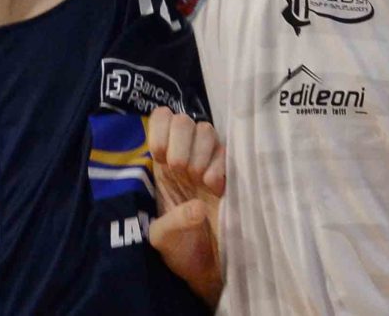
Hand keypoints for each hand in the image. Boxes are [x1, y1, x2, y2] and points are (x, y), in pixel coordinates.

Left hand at [146, 107, 225, 305]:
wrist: (208, 268)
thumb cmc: (180, 250)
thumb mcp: (162, 240)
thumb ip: (172, 222)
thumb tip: (197, 208)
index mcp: (160, 165)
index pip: (160, 122)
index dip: (160, 130)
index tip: (160, 154)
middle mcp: (183, 157)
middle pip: (183, 120)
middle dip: (181, 141)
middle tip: (180, 168)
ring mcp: (207, 164)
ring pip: (206, 130)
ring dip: (200, 152)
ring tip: (199, 180)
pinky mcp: (228, 173)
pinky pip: (227, 152)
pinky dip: (219, 165)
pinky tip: (215, 186)